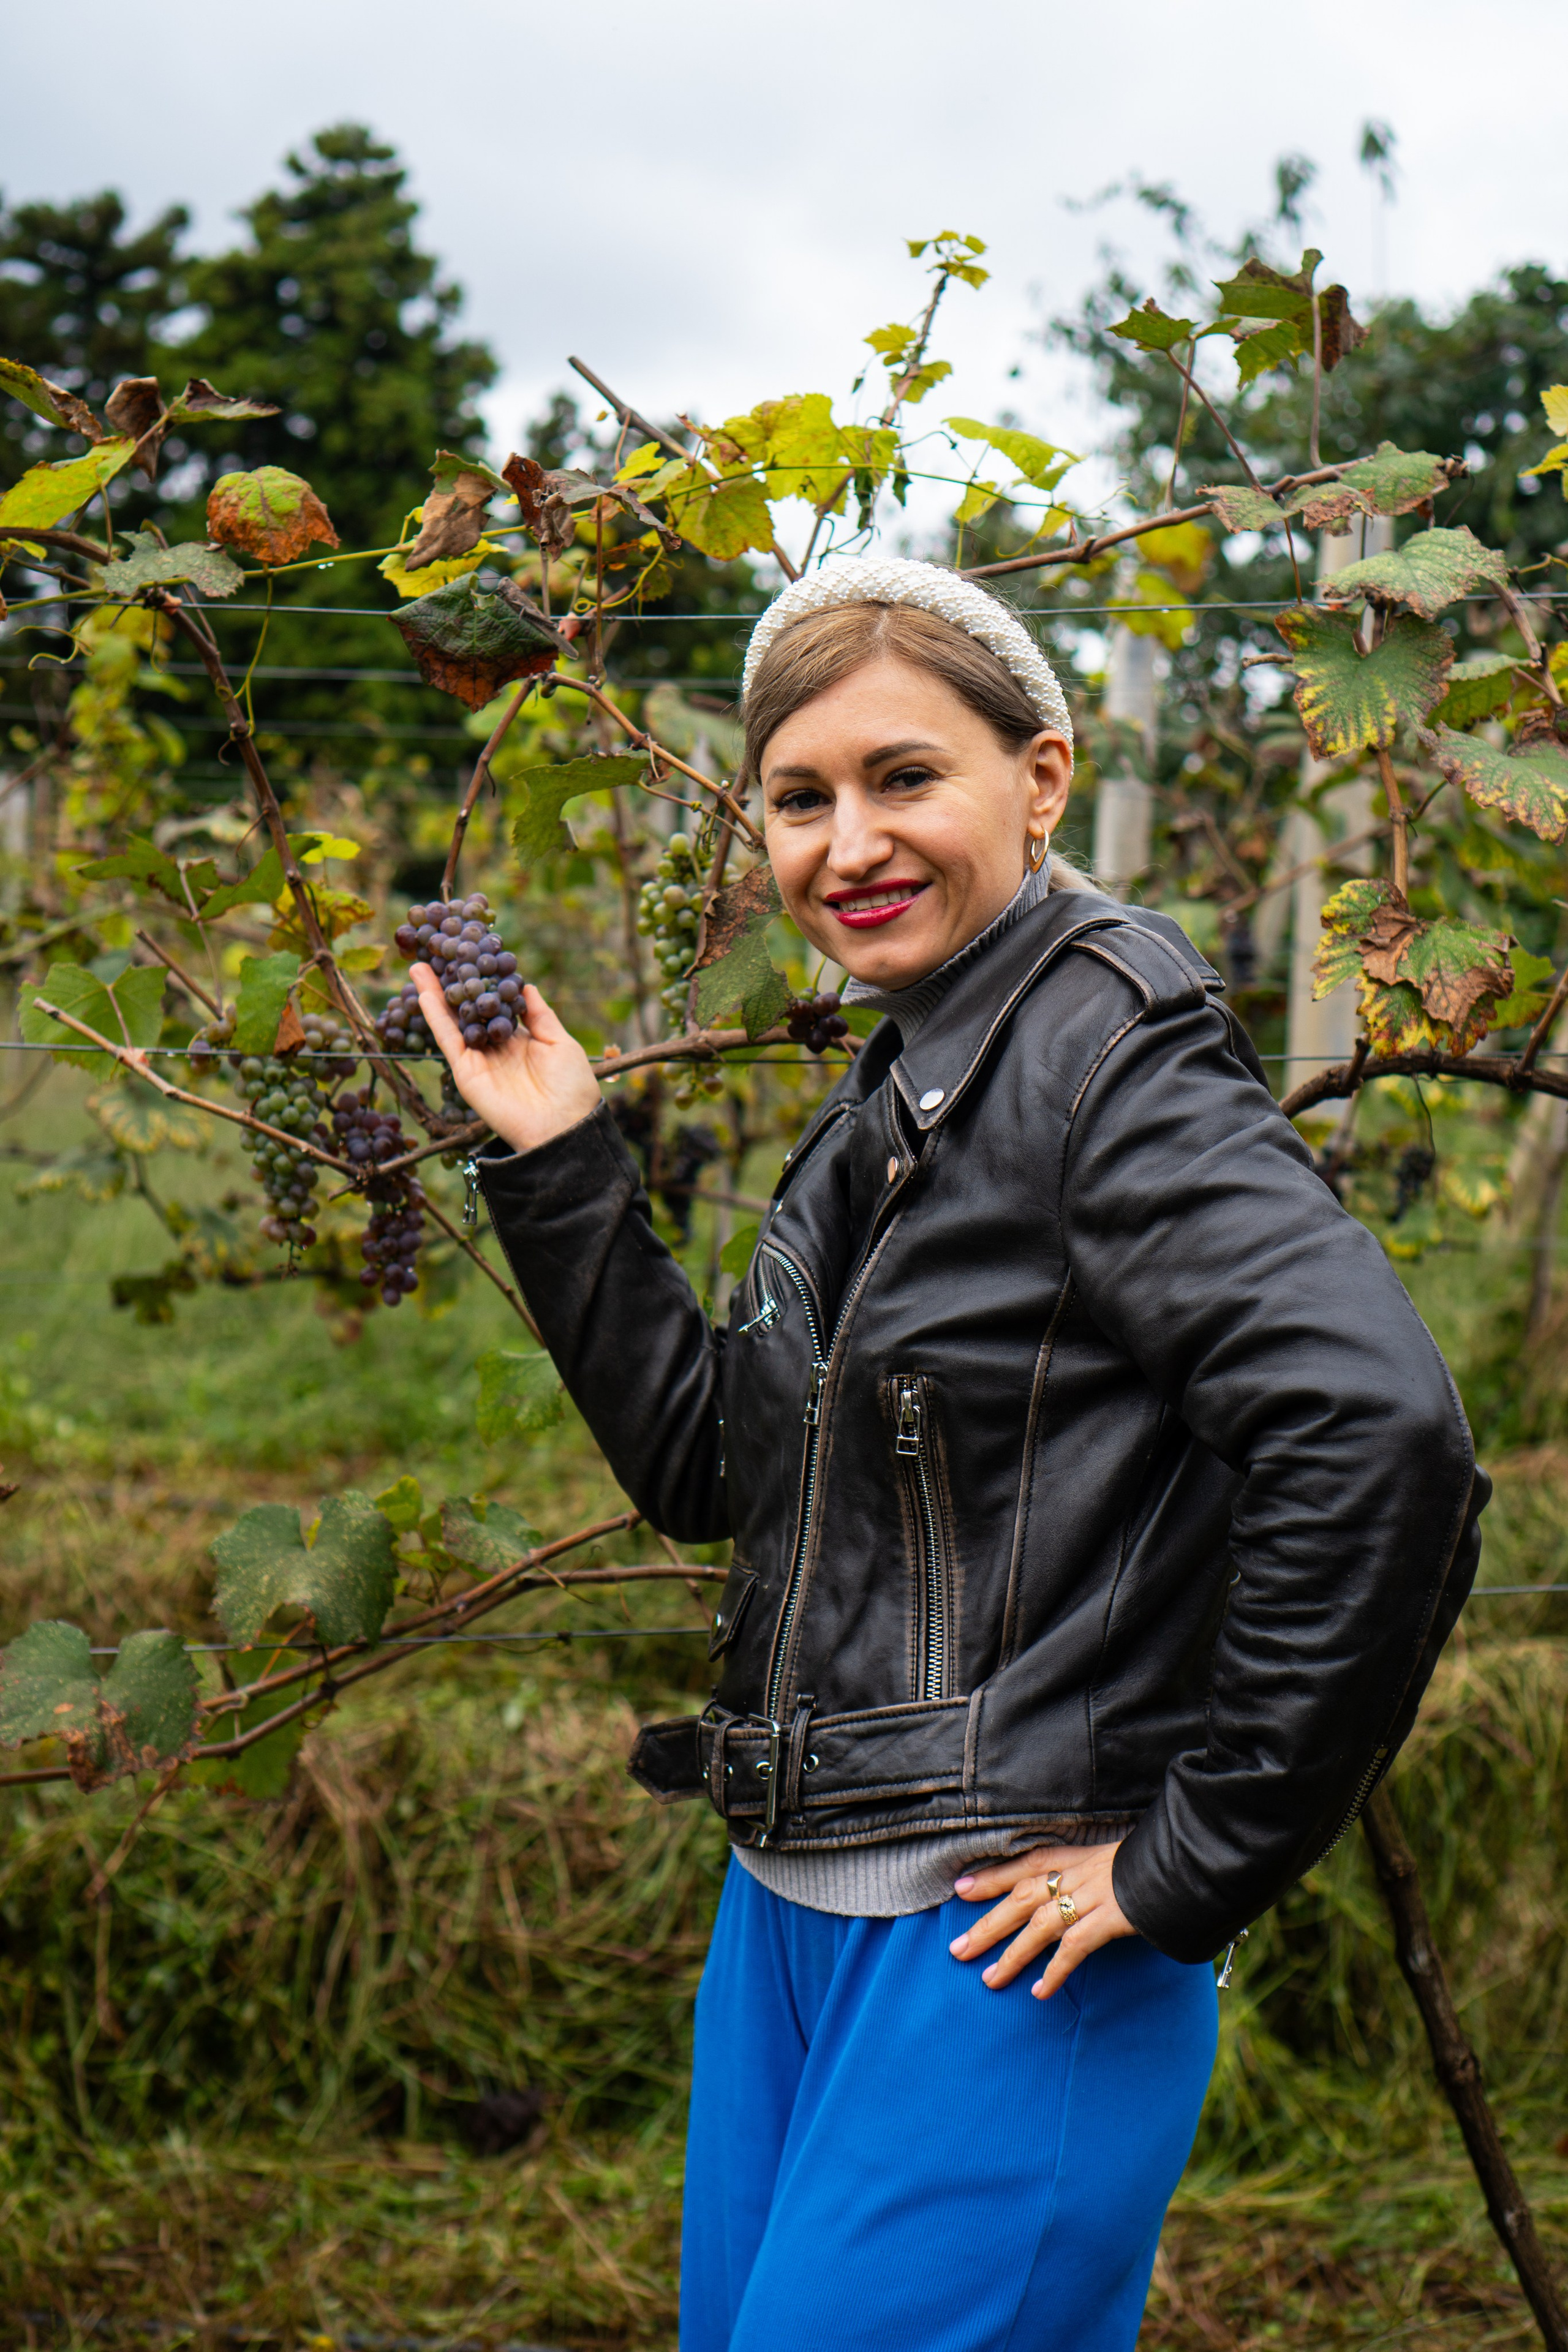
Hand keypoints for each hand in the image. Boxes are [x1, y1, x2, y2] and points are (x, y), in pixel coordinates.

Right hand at [410, 964, 601, 1156]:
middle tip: (437, 952)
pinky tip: (425, 992)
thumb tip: (524, 984)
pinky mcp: (466, 1072)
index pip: (495, 1004)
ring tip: (419, 964)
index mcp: (519, 1040)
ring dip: (435, 994)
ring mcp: (478, 1059)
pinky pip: (448, 1040)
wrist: (564, 1127)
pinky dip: (435, 1016)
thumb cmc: (572, 1087)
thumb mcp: (561, 1041)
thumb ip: (539, 1014)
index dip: (483, 980)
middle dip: (453, 983)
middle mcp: (495, 1048)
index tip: (472, 953)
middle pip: (468, 1009)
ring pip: (452, 1021)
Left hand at [948, 1840, 1134, 2000]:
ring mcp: (1092, 1896)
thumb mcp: (1113, 1860)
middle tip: (956, 1950)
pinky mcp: (1110, 1919)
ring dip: (1012, 1954)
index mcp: (1076, 1857)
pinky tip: (1040, 1992)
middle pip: (1021, 1898)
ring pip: (1040, 1925)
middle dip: (987, 1924)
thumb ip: (1089, 1875)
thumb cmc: (1150, 1863)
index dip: (991, 1877)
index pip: (1024, 1865)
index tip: (960, 1889)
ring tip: (988, 1979)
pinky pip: (1075, 1947)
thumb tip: (1070, 1893)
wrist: (1185, 1860)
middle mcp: (1077, 1875)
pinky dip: (1055, 1970)